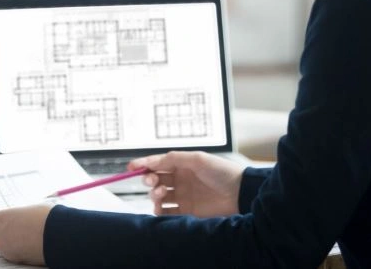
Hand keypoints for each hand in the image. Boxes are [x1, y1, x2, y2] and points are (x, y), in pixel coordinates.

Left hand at [0, 204, 51, 265]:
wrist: (59, 235)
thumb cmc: (45, 217)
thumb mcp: (27, 209)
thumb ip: (14, 214)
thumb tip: (13, 217)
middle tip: (9, 227)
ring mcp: (6, 251)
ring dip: (6, 241)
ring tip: (23, 234)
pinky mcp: (15, 260)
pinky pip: (10, 253)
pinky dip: (16, 249)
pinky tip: (28, 242)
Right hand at [129, 151, 244, 217]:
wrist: (239, 193)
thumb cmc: (222, 172)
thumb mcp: (197, 159)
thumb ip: (174, 158)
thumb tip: (153, 160)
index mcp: (182, 165)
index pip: (158, 163)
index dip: (143, 164)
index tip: (131, 167)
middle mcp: (180, 180)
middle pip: (155, 180)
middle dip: (149, 179)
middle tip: (152, 181)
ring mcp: (183, 196)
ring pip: (158, 196)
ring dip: (154, 194)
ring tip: (161, 194)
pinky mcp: (187, 212)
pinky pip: (167, 213)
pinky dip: (160, 211)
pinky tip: (162, 208)